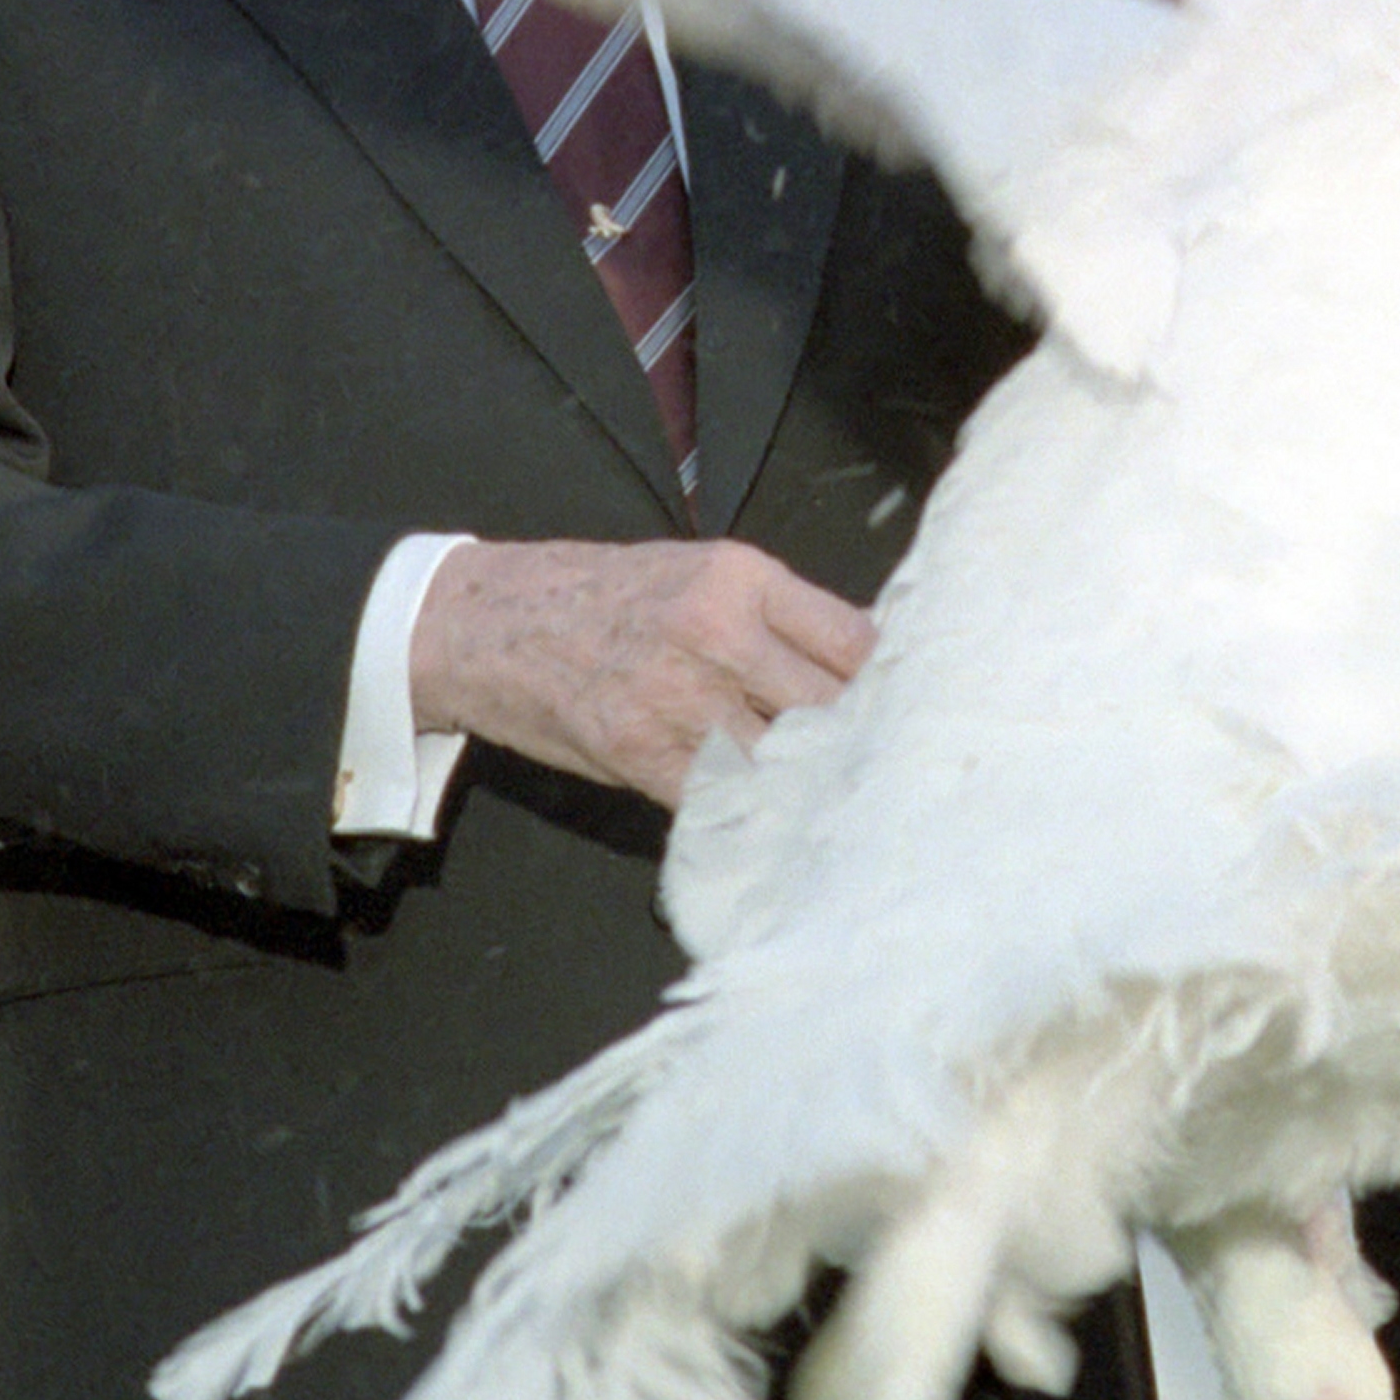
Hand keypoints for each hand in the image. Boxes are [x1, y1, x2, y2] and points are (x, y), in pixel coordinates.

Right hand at [411, 539, 875, 808]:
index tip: (913, 712)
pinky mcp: (639, 753)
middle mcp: (714, 632)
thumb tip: (868, 660)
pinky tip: (776, 825)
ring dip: (812, 788)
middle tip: (889, 775)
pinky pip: (723, 800)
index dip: (892, 684)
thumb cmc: (598, 598)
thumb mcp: (696, 574)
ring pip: (784, 760)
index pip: (856, 640)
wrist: (486, 623)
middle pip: (831, 706)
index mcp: (739, 578)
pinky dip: (752, 817)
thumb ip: (778, 616)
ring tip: (841, 807)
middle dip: (862, 744)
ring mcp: (675, 696)